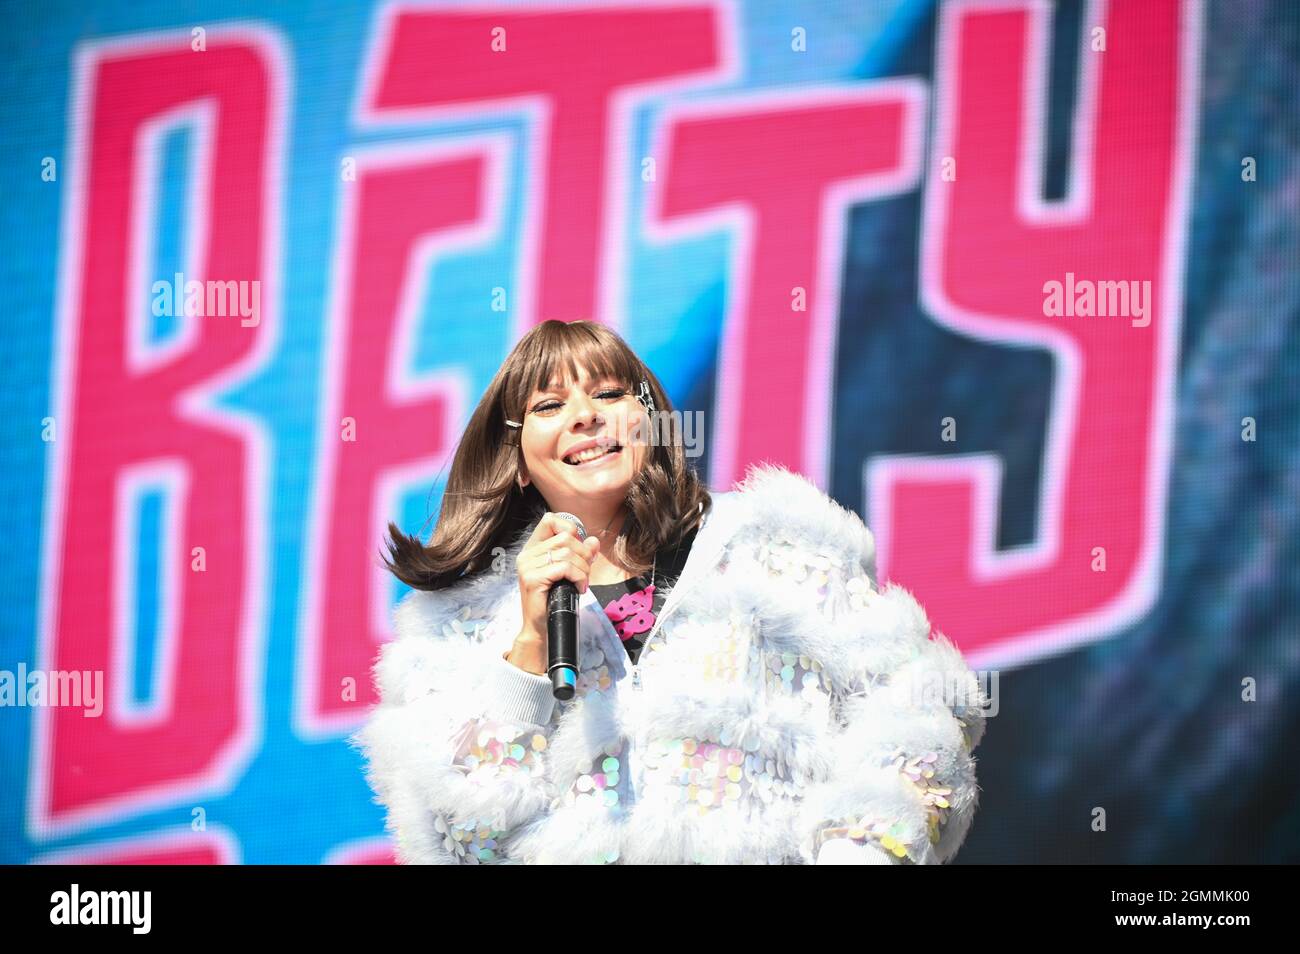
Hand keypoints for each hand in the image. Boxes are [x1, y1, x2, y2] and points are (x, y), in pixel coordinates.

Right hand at [509, 513, 600, 670]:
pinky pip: (565, 568)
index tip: (579, 549)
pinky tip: (579, 588)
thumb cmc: (555, 599)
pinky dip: (579, 577)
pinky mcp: (532, 579)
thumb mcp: (570, 573)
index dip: (570, 529)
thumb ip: (581, 555)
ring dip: (583, 569)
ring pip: (567, 553)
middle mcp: (526, 554)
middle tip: (584, 573)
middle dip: (583, 555)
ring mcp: (527, 566)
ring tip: (582, 582)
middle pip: (565, 538)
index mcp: (533, 548)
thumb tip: (594, 540)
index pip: (550, 520)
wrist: (542, 627)